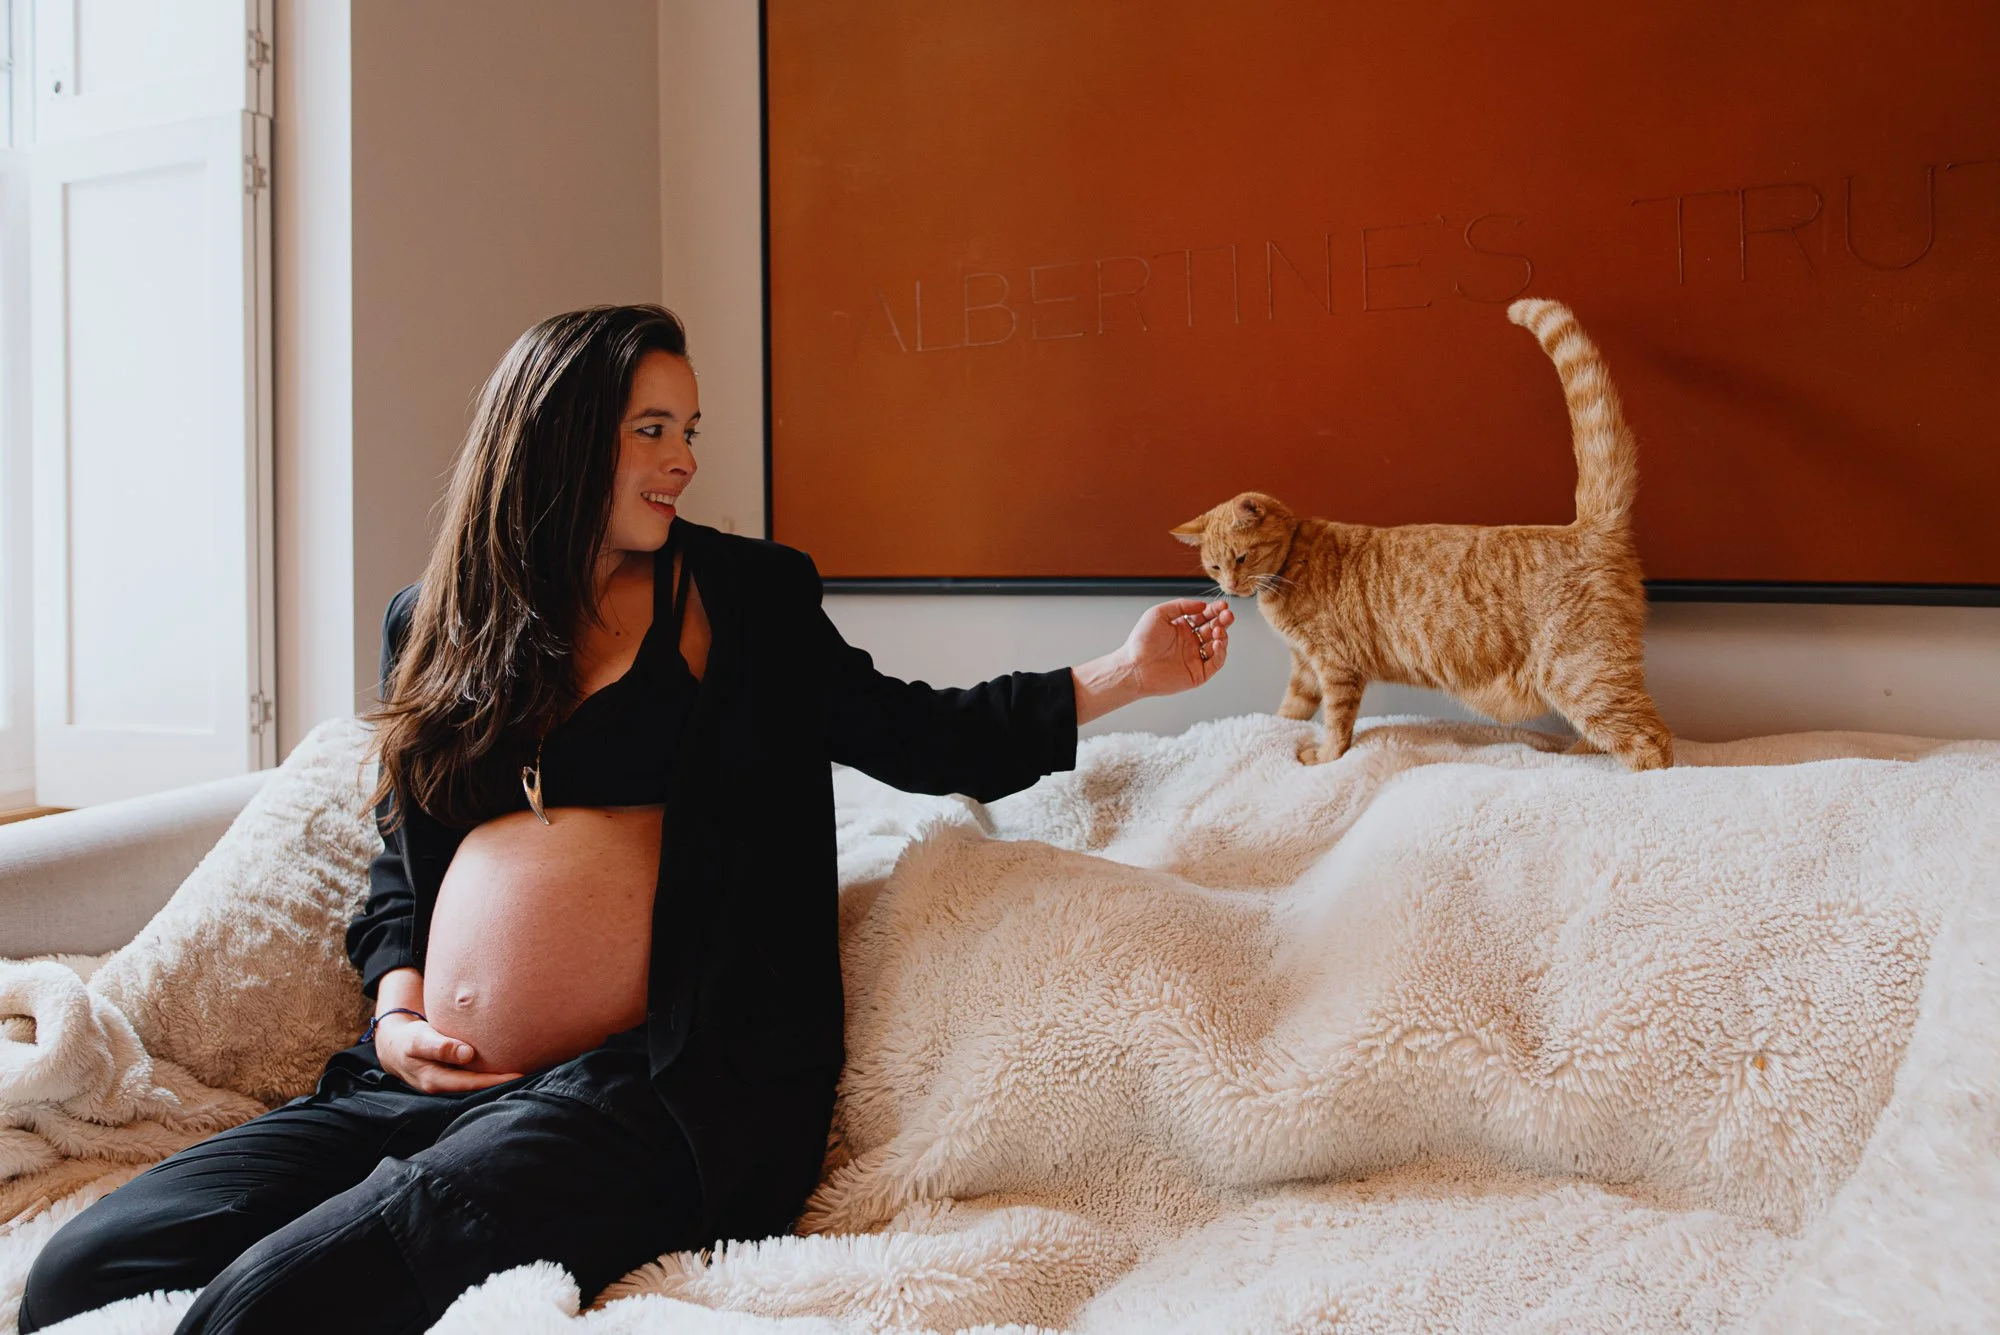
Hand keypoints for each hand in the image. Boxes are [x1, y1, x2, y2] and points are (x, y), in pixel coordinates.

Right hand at [372, 1014, 522, 1092]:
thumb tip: (467, 1054)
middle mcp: (447, 1087)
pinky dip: (493, 1075)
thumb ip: (440, 1046)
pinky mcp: (456, 1076)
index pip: (471, 1084)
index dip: (495, 1081)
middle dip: (504, 1086)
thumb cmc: (409, 1040)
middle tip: (535, 1077)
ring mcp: (452, 1083)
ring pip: (480, 1086)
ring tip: (531, 1074)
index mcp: (436, 1081)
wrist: (396, 1046)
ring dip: (501, 1082)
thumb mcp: (419, 1040)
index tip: (518, 1076)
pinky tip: (512, 1069)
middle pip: (479, 1090)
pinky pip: (477, 1079)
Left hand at [1121, 598, 1232, 695]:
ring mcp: (1195, 658)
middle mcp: (1190, 643)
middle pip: (1214, 629)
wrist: (1134, 666)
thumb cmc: (1141, 641)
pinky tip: (1218, 643)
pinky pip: (1215, 663)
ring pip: (1217, 646)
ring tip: (1218, 630)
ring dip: (1222, 636)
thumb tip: (1203, 605)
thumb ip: (1181, 606)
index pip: (1205, 617)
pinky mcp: (1197, 674)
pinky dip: (1220, 654)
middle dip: (1223, 621)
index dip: (1215, 610)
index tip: (1222, 605)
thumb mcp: (1159, 613)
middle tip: (1227, 615)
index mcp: (1182, 628)